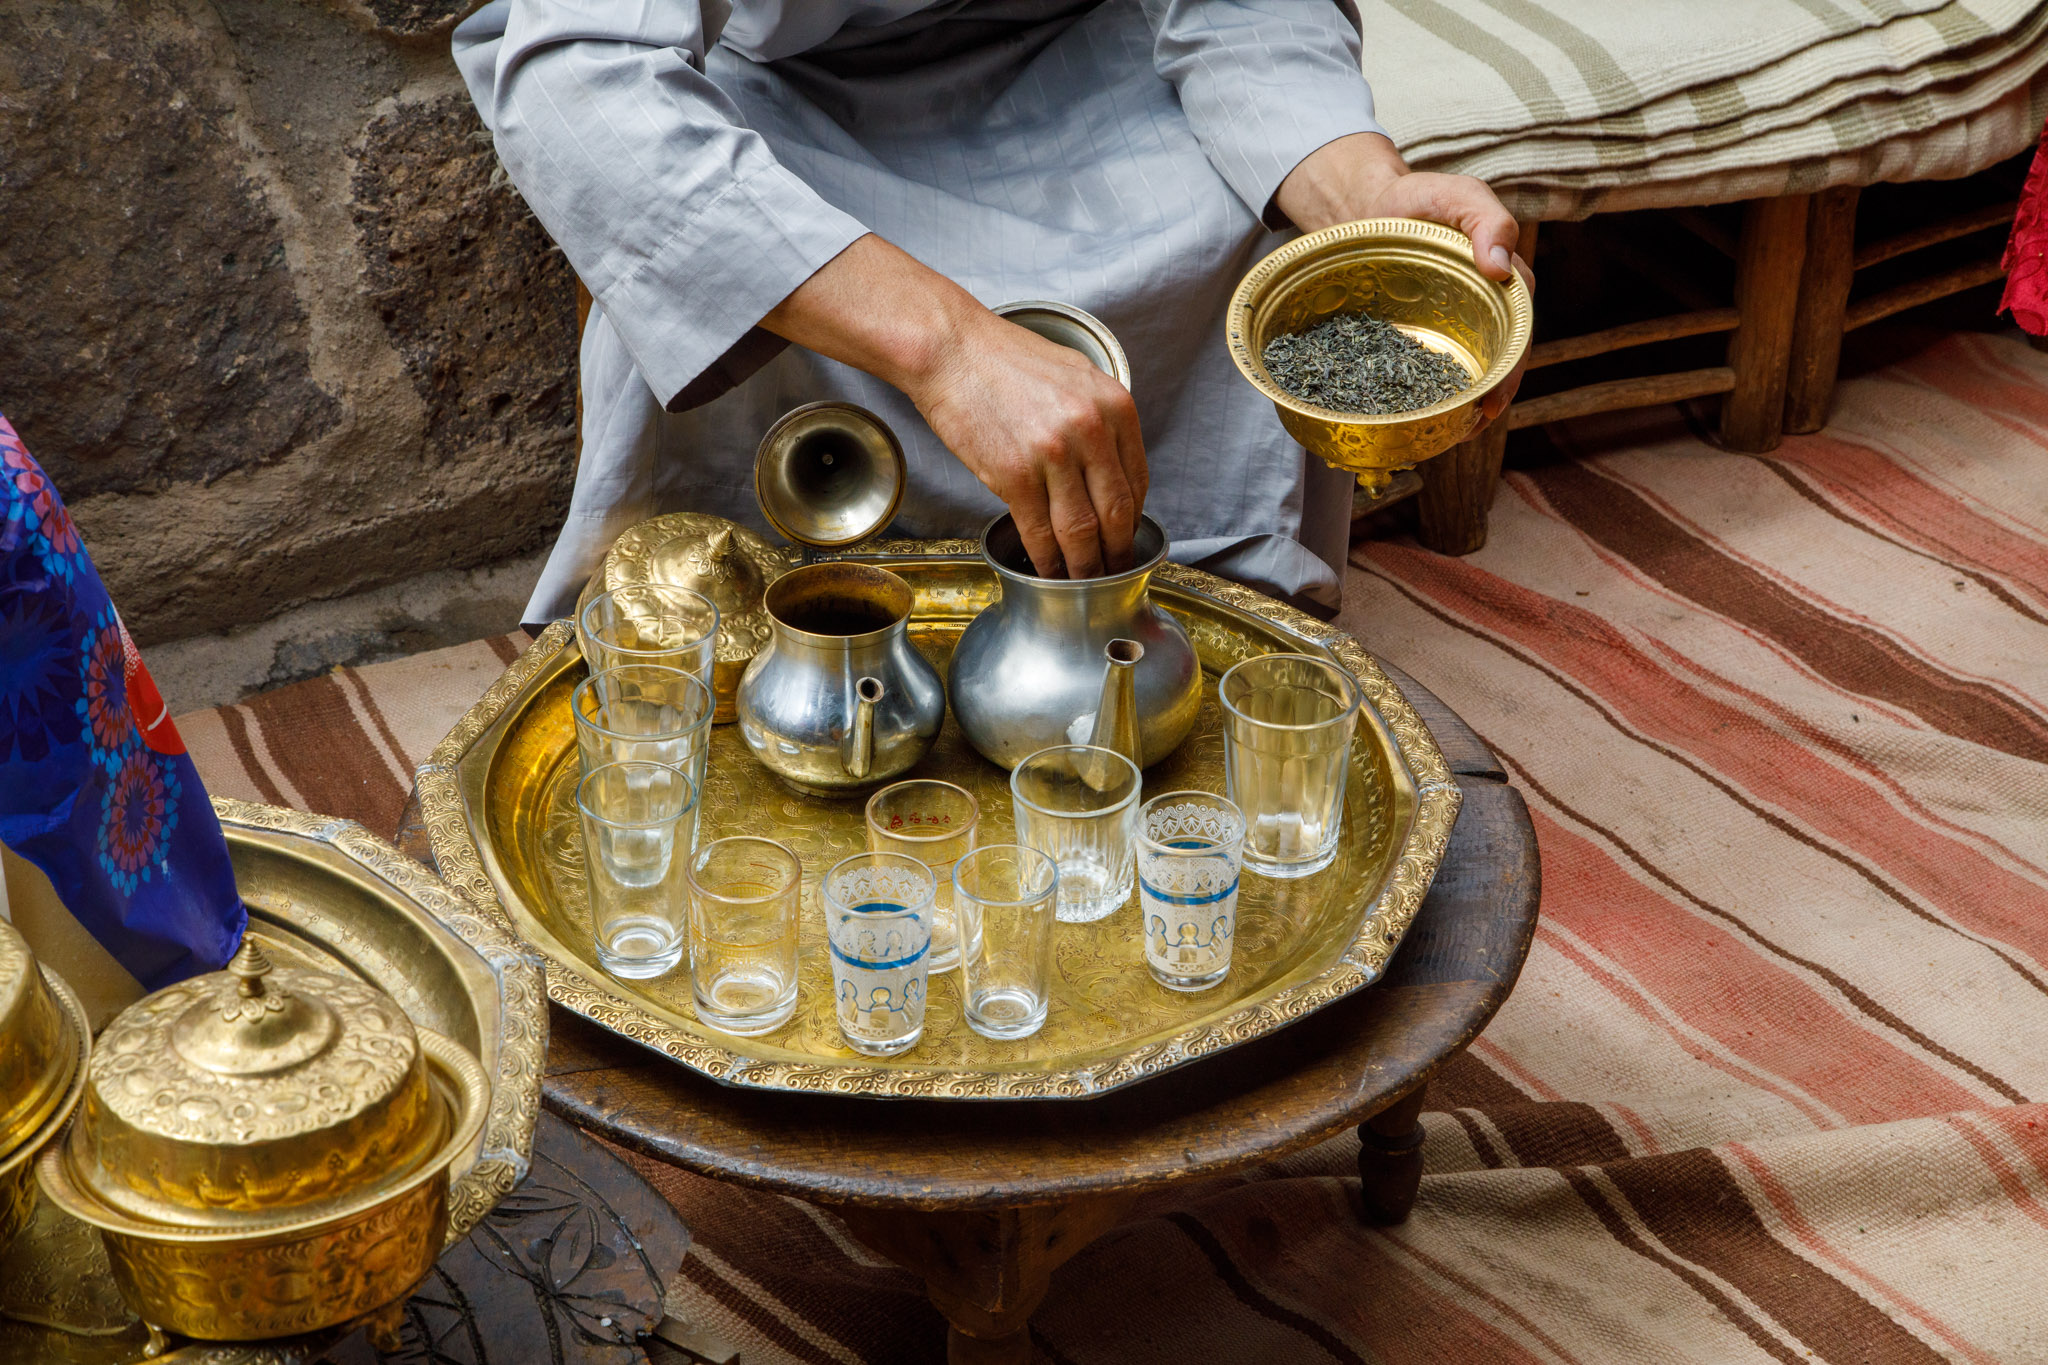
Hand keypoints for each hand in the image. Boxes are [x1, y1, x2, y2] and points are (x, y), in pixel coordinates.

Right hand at [762, 235, 1144, 577]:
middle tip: (1111, 572)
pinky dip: (1046, 560)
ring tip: (1081, 582)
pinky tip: (1046, 570)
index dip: (1131, 521)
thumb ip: (1100, 419)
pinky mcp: (1014, 474)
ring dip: (1083, 566)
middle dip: (1115, 554)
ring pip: (1080, 531)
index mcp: (1115, 406)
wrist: (952, 349)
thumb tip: (1110, 467)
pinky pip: (1039, 532)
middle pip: (1115, 514)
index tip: (1123, 538)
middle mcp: (1091, 430)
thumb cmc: (1006, 360)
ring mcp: (1053, 454)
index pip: (1137, 481)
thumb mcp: (1075, 376)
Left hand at [1275, 133, 1533, 428]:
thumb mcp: (1459, 195)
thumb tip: (1501, 267)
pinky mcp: (1415, 336)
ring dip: (1462, 406)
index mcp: (1502, 284)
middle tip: (1473, 425)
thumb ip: (1487, 220)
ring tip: (1450, 435)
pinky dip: (1426, 395)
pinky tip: (1419, 419)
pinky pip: (1424, 369)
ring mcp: (1448, 326)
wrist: (1368, 206)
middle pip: (1495, 362)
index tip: (1497, 396)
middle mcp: (1480, 311)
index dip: (1512, 368)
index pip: (1517, 330)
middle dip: (1490, 398)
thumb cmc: (1421, 199)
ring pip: (1463, 372)